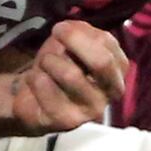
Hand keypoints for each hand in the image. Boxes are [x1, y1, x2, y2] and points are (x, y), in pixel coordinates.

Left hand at [3, 21, 127, 132]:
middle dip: (74, 41)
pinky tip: (35, 82)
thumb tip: (74, 28)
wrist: (32, 99)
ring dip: (49, 61)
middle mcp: (112, 92)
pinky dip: (35, 77)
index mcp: (117, 70)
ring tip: (43, 65)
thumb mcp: (70, 44)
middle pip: (102, 62)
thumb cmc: (57, 67)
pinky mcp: (68, 122)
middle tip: (55, 33)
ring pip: (71, 74)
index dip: (81, 32)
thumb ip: (80, 32)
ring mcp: (91, 111)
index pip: (108, 45)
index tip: (61, 28)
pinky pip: (47, 88)